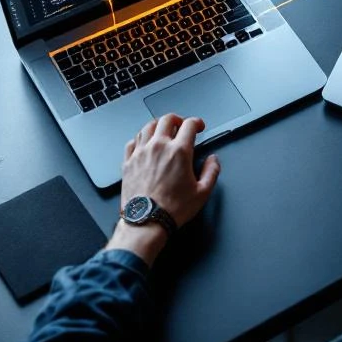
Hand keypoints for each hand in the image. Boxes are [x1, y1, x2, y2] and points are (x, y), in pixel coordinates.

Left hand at [106, 114, 220, 265]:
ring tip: (163, 130)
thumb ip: (212, 172)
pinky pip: (132, 141)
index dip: (196, 122)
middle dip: (177, 119)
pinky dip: (140, 138)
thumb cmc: (172, 209)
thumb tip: (213, 160)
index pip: (189, 124)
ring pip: (147, 126)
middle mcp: (159, 147)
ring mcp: (141, 153)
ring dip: (158, 125)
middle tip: (181, 124)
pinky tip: (144, 143)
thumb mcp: (202, 192)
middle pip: (167, 119)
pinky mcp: (128, 162)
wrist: (146, 222)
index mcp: (179, 152)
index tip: (198, 126)